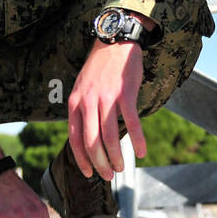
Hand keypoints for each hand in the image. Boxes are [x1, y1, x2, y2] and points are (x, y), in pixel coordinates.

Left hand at [67, 39, 147, 180]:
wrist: (115, 41)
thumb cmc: (99, 67)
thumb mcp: (81, 88)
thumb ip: (82, 110)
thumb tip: (88, 136)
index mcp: (75, 103)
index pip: (75, 139)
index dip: (82, 160)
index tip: (88, 173)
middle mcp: (88, 102)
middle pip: (92, 142)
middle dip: (100, 164)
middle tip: (108, 176)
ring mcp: (107, 98)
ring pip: (110, 136)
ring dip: (116, 157)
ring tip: (121, 168)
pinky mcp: (125, 94)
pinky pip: (132, 123)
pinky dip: (137, 140)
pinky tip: (142, 152)